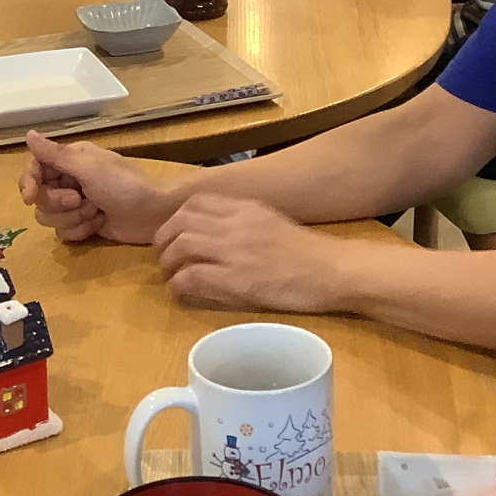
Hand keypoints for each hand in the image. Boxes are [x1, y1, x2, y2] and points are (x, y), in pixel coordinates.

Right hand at [19, 131, 181, 244]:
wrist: (155, 214)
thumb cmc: (125, 185)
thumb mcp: (89, 169)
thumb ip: (56, 155)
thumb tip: (28, 134)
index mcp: (70, 159)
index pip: (35, 167)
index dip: (28, 182)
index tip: (29, 197)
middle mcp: (69, 179)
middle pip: (40, 197)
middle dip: (59, 203)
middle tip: (81, 200)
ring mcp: (76, 203)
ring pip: (50, 217)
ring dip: (73, 218)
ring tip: (96, 212)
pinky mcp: (83, 222)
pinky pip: (64, 231)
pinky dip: (81, 229)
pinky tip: (99, 223)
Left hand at [153, 195, 346, 312]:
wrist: (331, 271)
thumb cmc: (308, 252)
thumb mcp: (271, 222)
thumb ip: (243, 222)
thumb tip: (218, 232)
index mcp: (244, 208)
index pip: (196, 202)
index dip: (176, 217)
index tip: (174, 233)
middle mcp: (234, 224)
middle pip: (181, 221)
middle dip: (164, 239)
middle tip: (164, 256)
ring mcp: (233, 251)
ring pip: (181, 246)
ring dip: (168, 262)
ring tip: (170, 276)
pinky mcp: (235, 279)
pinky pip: (192, 276)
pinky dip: (179, 284)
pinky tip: (180, 293)